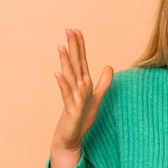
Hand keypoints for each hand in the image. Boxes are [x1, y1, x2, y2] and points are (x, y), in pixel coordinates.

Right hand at [49, 29, 112, 167]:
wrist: (71, 137)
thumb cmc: (82, 118)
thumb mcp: (97, 97)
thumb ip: (104, 82)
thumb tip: (109, 66)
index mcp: (83, 83)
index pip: (81, 61)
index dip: (79, 46)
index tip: (76, 30)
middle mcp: (76, 87)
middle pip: (75, 64)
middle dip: (72, 47)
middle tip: (68, 30)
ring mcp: (72, 98)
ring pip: (70, 77)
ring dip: (65, 62)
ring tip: (61, 47)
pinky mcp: (71, 109)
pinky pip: (68, 96)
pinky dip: (63, 85)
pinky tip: (58, 75)